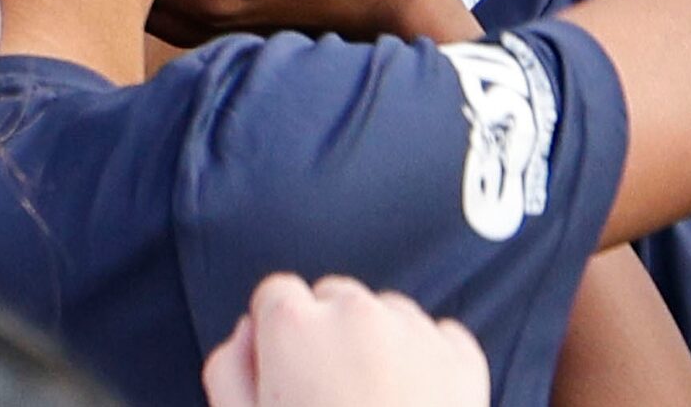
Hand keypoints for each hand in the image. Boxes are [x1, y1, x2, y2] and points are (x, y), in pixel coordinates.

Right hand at [203, 275, 488, 406]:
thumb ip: (228, 371)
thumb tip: (246, 332)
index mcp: (294, 326)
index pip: (276, 295)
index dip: (278, 337)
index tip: (287, 371)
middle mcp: (355, 312)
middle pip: (333, 298)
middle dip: (329, 334)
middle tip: (332, 397)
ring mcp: (413, 332)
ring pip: (386, 313)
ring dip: (378, 345)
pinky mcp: (462, 358)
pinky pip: (438, 338)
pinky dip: (428, 363)